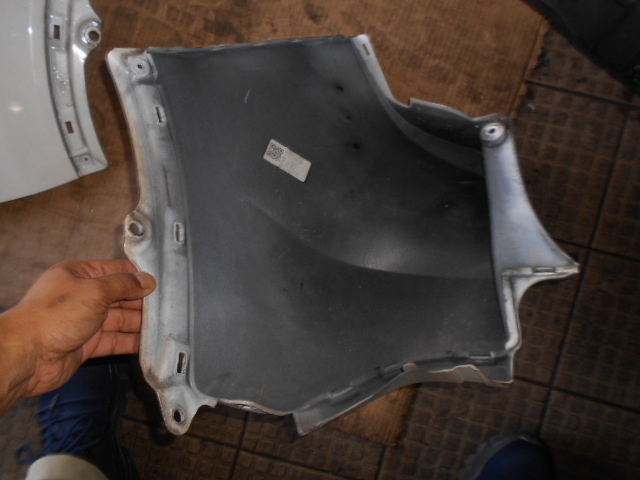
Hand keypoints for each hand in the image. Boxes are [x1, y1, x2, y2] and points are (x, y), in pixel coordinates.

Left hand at [0, 260, 155, 413]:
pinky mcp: (86, 344)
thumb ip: (124, 285)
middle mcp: (81, 296)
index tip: (158, 282)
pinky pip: (114, 340)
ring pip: (119, 319)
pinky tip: (147, 342)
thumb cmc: (52, 317)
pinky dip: (130, 341)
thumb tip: (145, 280)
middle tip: (166, 305)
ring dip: (139, 323)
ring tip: (162, 324)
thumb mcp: (94, 291)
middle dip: (141, 301)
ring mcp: (84, 321)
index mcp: (78, 275)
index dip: (137, 276)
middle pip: (119, 296)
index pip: (115, 270)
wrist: (28, 356)